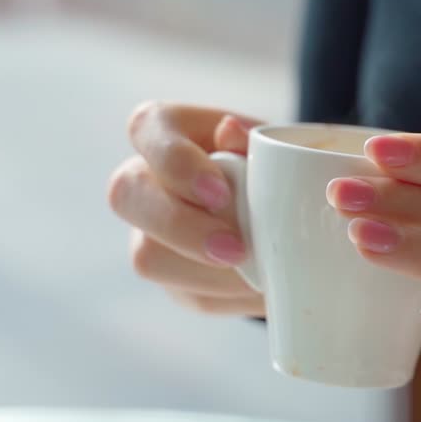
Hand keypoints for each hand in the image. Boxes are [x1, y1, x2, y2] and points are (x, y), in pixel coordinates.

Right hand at [108, 102, 264, 316]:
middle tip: (236, 249)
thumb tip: (230, 130)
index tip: (220, 193)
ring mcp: (148, 230)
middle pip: (126, 194)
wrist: (294, 207)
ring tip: (260, 274)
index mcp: (164, 128)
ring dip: (207, 272)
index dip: (176, 162)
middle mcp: (143, 177)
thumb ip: (254, 139)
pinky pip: (186, 292)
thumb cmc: (277, 160)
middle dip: (179, 226)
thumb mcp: (276, 144)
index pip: (146, 127)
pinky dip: (228, 294)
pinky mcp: (172, 273)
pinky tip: (260, 287)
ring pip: (147, 255)